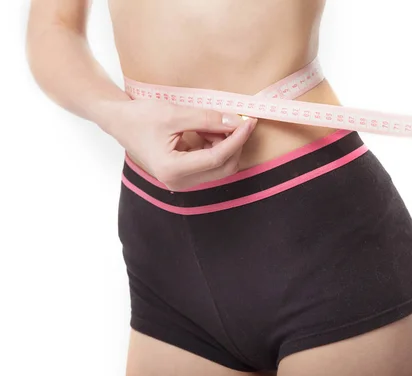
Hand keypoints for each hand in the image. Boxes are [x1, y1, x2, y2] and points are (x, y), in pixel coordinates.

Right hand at [101, 99, 257, 190]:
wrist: (119, 122)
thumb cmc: (140, 117)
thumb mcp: (175, 113)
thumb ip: (207, 119)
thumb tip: (235, 121)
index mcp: (173, 169)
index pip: (217, 158)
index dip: (236, 139)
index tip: (248, 122)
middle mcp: (178, 182)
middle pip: (223, 168)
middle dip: (234, 144)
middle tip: (238, 121)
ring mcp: (181, 181)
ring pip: (219, 167)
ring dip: (224, 145)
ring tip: (213, 123)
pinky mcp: (183, 176)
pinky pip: (210, 165)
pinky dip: (215, 147)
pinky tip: (207, 131)